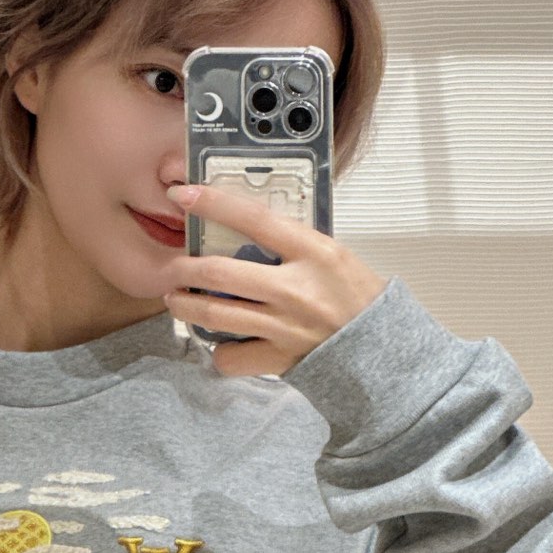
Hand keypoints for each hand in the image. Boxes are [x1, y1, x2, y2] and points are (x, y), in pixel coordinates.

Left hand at [161, 182, 388, 377]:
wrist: (380, 349)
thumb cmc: (355, 297)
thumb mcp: (331, 255)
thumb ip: (291, 242)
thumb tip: (244, 227)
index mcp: (314, 253)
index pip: (254, 218)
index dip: (214, 204)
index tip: (183, 194)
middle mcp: (295, 289)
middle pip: (220, 271)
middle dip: (183, 268)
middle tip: (172, 266)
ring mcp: (284, 326)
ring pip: (215, 313)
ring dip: (185, 305)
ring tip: (176, 298)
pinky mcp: (278, 358)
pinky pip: (230, 356)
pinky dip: (219, 350)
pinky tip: (220, 341)